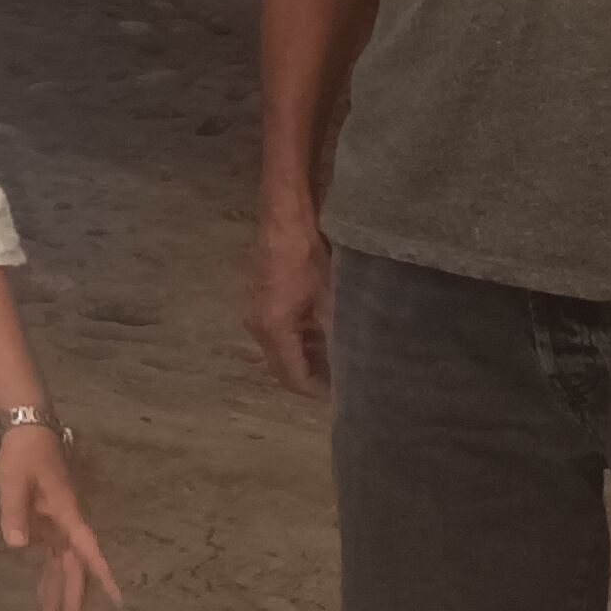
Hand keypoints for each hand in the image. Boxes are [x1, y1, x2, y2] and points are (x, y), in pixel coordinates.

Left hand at [0, 429, 123, 610]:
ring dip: (59, 591)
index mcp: (65, 513)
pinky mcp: (43, 524)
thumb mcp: (14, 480)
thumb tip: (18, 545)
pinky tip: (42, 595)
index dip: (102, 573)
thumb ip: (14, 511)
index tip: (117, 598)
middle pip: (74, 566)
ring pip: (62, 565)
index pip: (87, 548)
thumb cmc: (24, 455)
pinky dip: (46, 575)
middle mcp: (65, 524)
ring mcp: (55, 525)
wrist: (25, 432)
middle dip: (73, 597)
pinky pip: (49, 556)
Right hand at [246, 206, 333, 398]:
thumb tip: (353, 366)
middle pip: (284, 366)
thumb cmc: (307, 255)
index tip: (346, 396)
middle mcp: (258, 325)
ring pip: (283, 347)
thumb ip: (338, 336)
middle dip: (314, 375)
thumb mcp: (331, 299)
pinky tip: (327, 330)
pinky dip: (303, 337)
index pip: (292, 377)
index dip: (319, 391)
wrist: (284, 214)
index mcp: (272, 329)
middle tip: (347, 379)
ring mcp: (257, 309)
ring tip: (342, 356)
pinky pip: (281, 329)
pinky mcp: (263, 296)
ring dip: (309, 355)